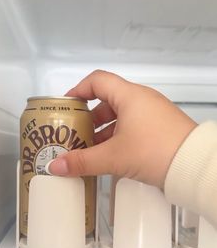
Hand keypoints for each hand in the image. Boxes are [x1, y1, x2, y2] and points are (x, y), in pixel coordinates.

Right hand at [48, 70, 196, 187]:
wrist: (193, 165)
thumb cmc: (153, 151)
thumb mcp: (114, 157)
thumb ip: (82, 161)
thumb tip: (55, 167)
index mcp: (129, 96)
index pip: (97, 81)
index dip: (78, 90)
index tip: (66, 107)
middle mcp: (142, 100)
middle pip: (107, 101)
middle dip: (89, 119)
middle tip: (75, 135)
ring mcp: (153, 114)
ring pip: (121, 117)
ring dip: (103, 132)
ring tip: (89, 150)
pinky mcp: (160, 128)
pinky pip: (133, 127)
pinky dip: (118, 138)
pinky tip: (110, 156)